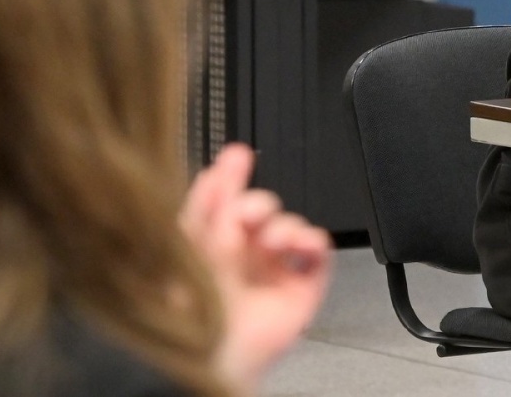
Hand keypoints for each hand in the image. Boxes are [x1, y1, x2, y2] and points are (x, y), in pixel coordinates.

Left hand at [181, 143, 332, 395]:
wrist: (216, 353)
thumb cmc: (193, 309)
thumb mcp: (191, 246)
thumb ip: (204, 206)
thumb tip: (216, 168)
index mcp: (210, 246)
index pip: (225, 202)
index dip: (232, 177)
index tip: (237, 156)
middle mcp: (242, 258)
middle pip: (262, 210)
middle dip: (259, 204)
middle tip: (249, 213)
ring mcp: (272, 275)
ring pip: (292, 228)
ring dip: (285, 225)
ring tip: (273, 240)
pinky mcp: (300, 293)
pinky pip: (319, 257)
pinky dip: (315, 243)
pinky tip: (302, 246)